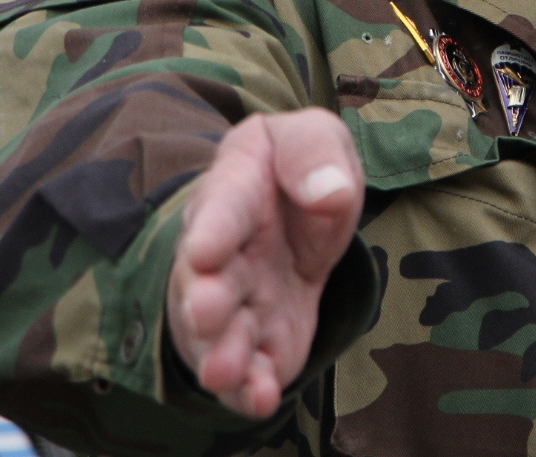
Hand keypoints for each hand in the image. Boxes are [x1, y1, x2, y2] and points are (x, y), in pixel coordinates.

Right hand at [166, 109, 363, 417]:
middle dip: (205, 299)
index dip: (215, 230)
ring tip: (225, 372)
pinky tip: (260, 399)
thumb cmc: (298, 169)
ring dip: (223, 353)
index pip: (223, 206)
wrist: (296, 213)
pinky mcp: (260, 340)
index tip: (205, 252)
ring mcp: (238, 301)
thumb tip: (330, 192)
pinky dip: (251, 387)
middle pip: (209, 279)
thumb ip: (315, 153)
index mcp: (236, 187)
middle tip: (206, 314)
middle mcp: (225, 251)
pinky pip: (251, 368)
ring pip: (222, 332)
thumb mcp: (312, 137)